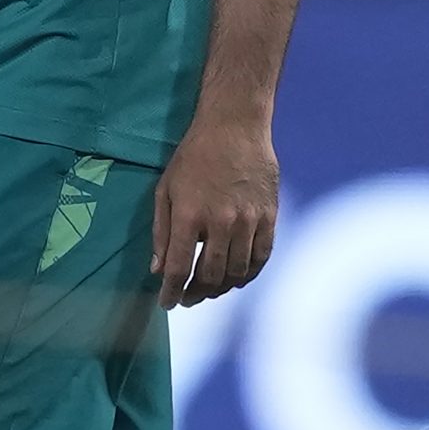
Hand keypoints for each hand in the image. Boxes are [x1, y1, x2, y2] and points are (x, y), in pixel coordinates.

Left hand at [151, 114, 278, 309]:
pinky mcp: (269, 216)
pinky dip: (249, 273)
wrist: (235, 126)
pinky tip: (238, 277)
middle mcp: (221, 222)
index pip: (180, 268)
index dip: (172, 293)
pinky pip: (262, 256)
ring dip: (222, 288)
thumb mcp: (166, 189)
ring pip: (238, 271)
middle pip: (211, 276)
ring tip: (210, 289)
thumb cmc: (194, 156)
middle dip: (196, 294)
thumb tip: (158, 270)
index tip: (167, 303)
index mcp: (190, 215)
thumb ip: (161, 232)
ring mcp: (249, 220)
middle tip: (188, 298)